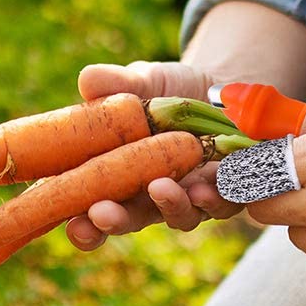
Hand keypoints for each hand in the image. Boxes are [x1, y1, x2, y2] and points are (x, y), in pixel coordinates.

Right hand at [65, 59, 243, 247]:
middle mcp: (155, 199)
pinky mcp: (231, 190)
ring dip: (171, 206)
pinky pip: (226, 201)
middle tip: (103, 213)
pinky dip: (216, 195)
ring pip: (181, 215)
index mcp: (122, 180)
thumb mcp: (144, 82)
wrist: (222, 89)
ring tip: (161, 188)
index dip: (85, 227)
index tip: (73, 225)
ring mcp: (193, 198)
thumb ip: (118, 84)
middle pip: (133, 221)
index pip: (96, 215)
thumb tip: (87, 78)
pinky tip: (206, 185)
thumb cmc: (169, 91)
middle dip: (117, 221)